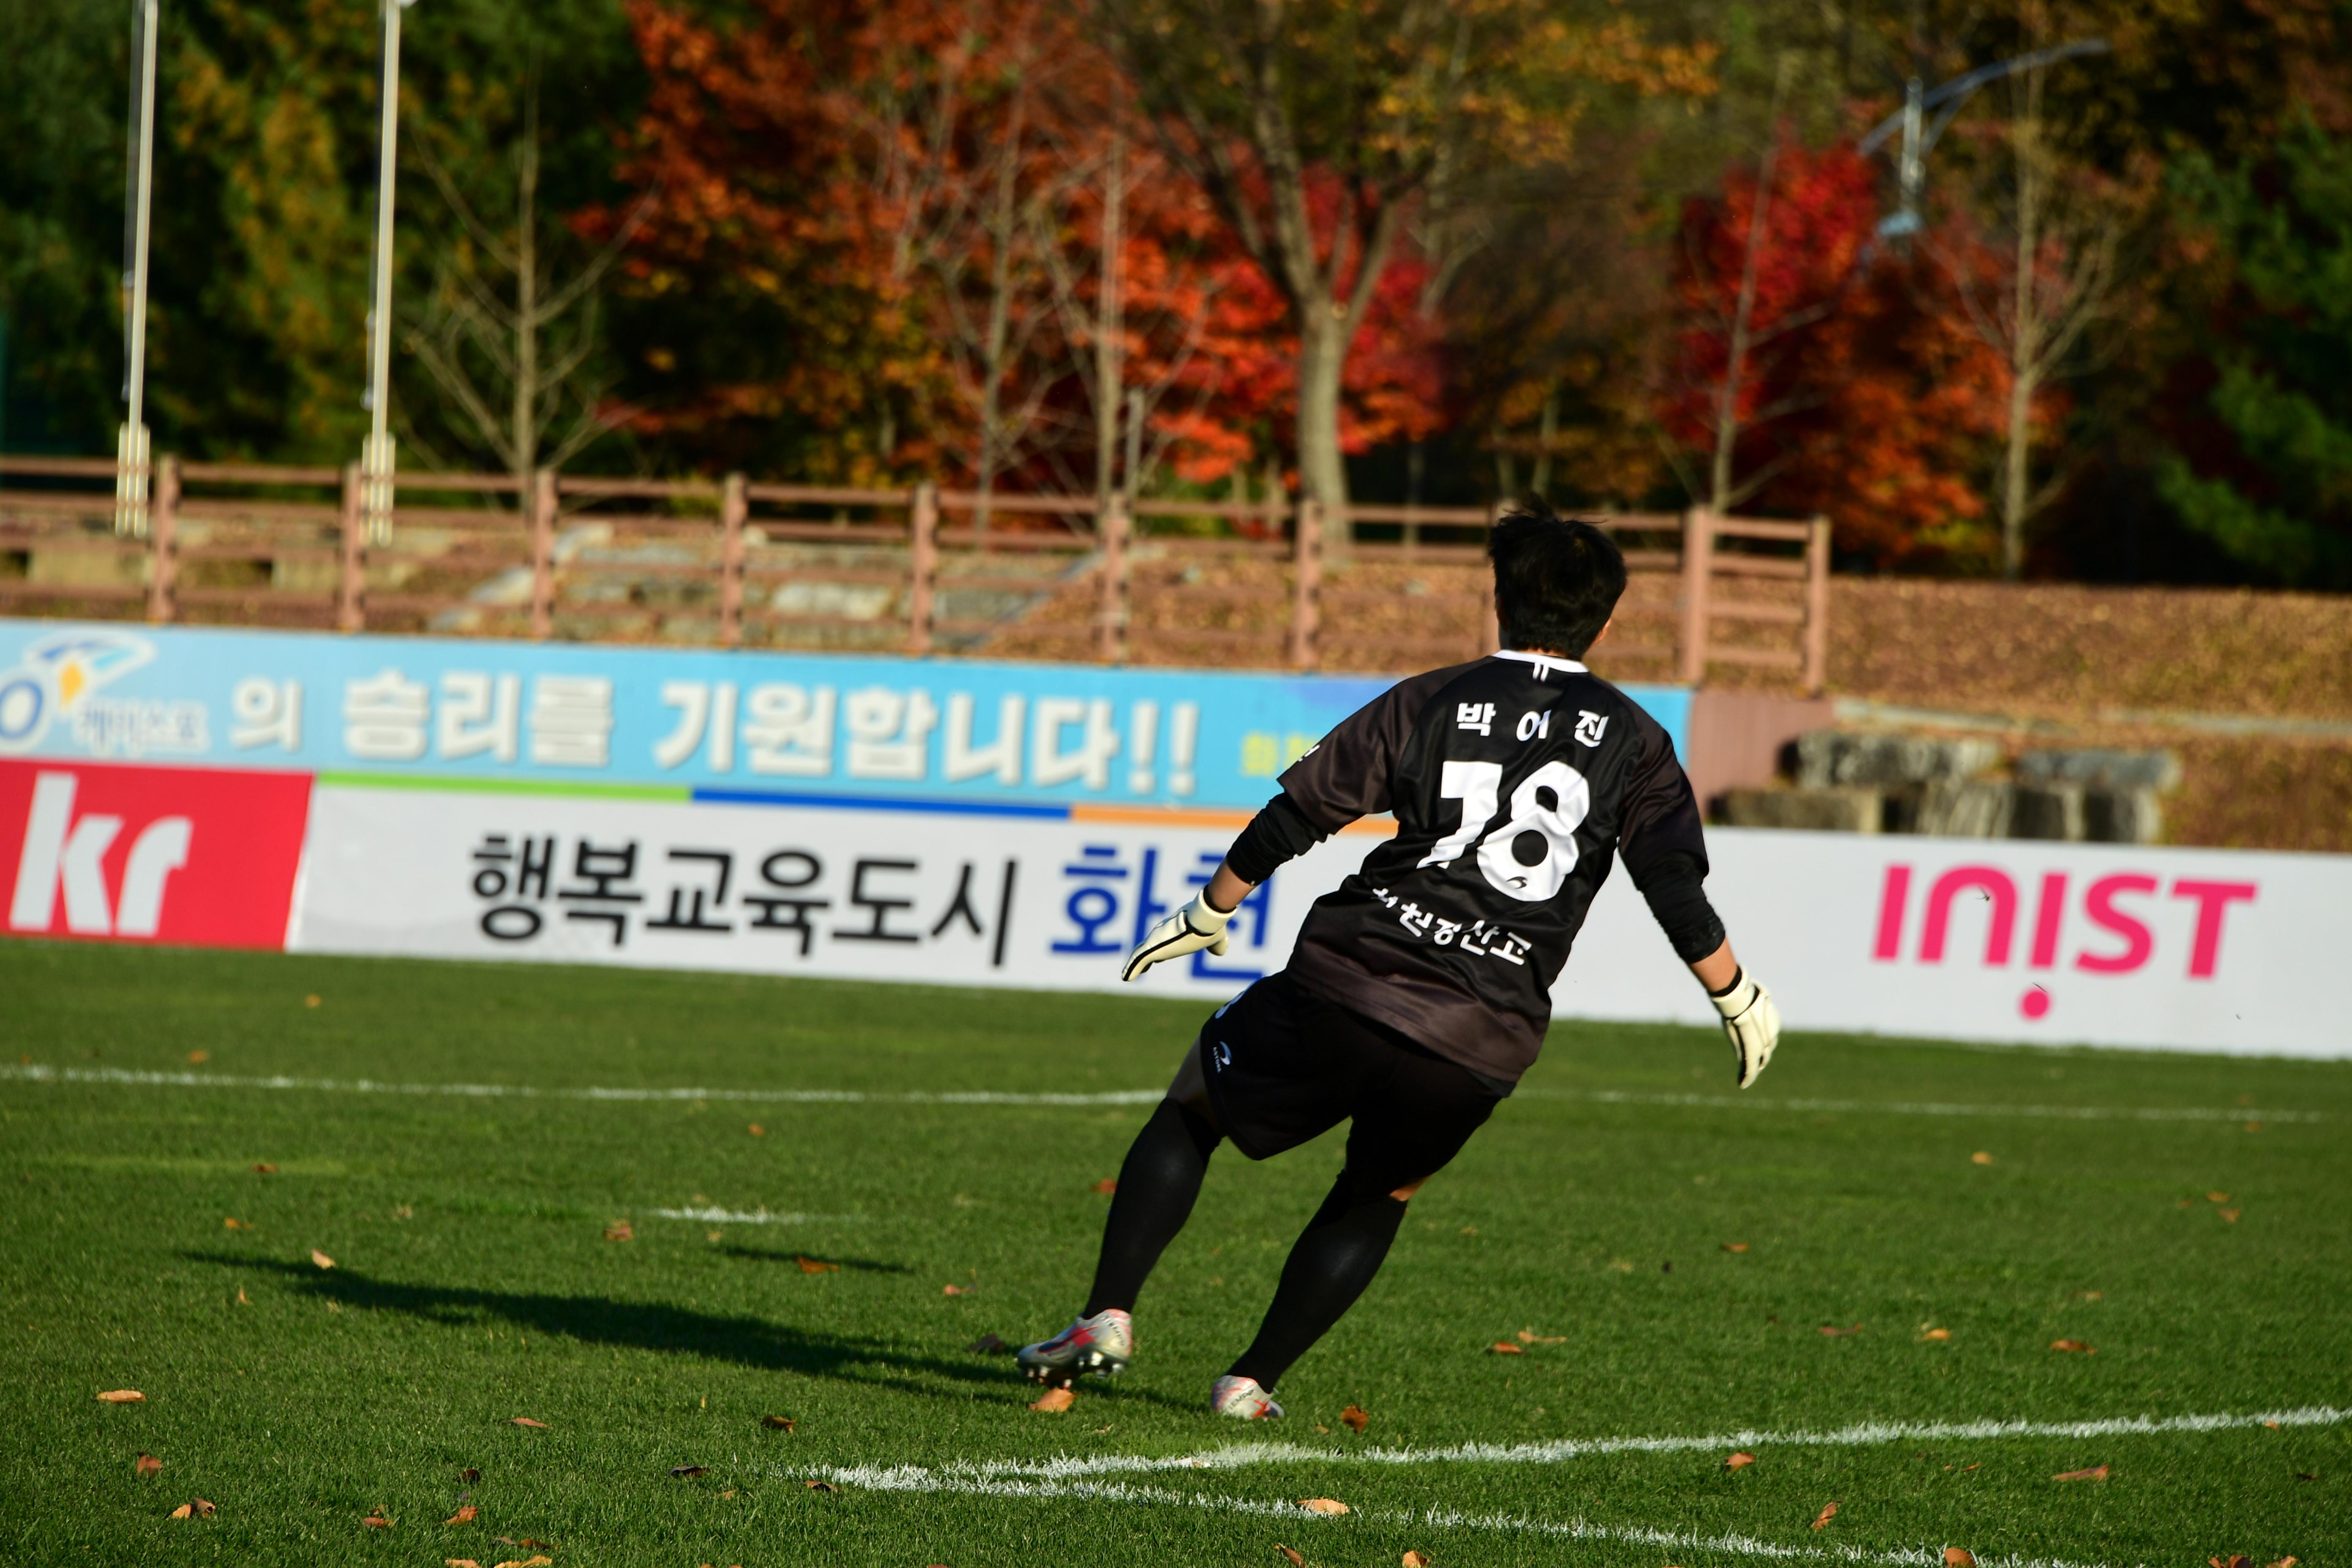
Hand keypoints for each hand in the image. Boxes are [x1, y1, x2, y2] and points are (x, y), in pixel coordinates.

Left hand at [1121, 890, 1232, 981]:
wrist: (1204, 921)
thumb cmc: (1210, 927)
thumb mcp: (1217, 939)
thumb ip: (1218, 945)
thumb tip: (1221, 951)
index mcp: (1178, 936)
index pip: (1167, 944)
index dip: (1162, 951)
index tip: (1157, 958)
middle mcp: (1164, 937)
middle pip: (1152, 949)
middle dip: (1146, 958)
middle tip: (1141, 967)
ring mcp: (1156, 942)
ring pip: (1141, 955)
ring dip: (1135, 966)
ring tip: (1127, 975)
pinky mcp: (1151, 949)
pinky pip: (1137, 961)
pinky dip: (1131, 970)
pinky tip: (1125, 978)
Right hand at [1710, 969, 1779, 1087]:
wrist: (1739, 1001)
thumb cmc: (1739, 992)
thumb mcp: (1743, 991)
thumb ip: (1740, 990)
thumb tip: (1729, 976)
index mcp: (1771, 1022)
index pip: (1768, 1038)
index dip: (1764, 1044)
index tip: (1758, 1047)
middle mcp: (1770, 1036)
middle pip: (1765, 1051)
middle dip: (1761, 1059)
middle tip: (1756, 1066)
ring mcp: (1762, 1045)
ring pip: (1758, 1061)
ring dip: (1752, 1069)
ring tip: (1746, 1078)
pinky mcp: (1752, 1053)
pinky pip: (1749, 1068)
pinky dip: (1746, 1077)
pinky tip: (1742, 1084)